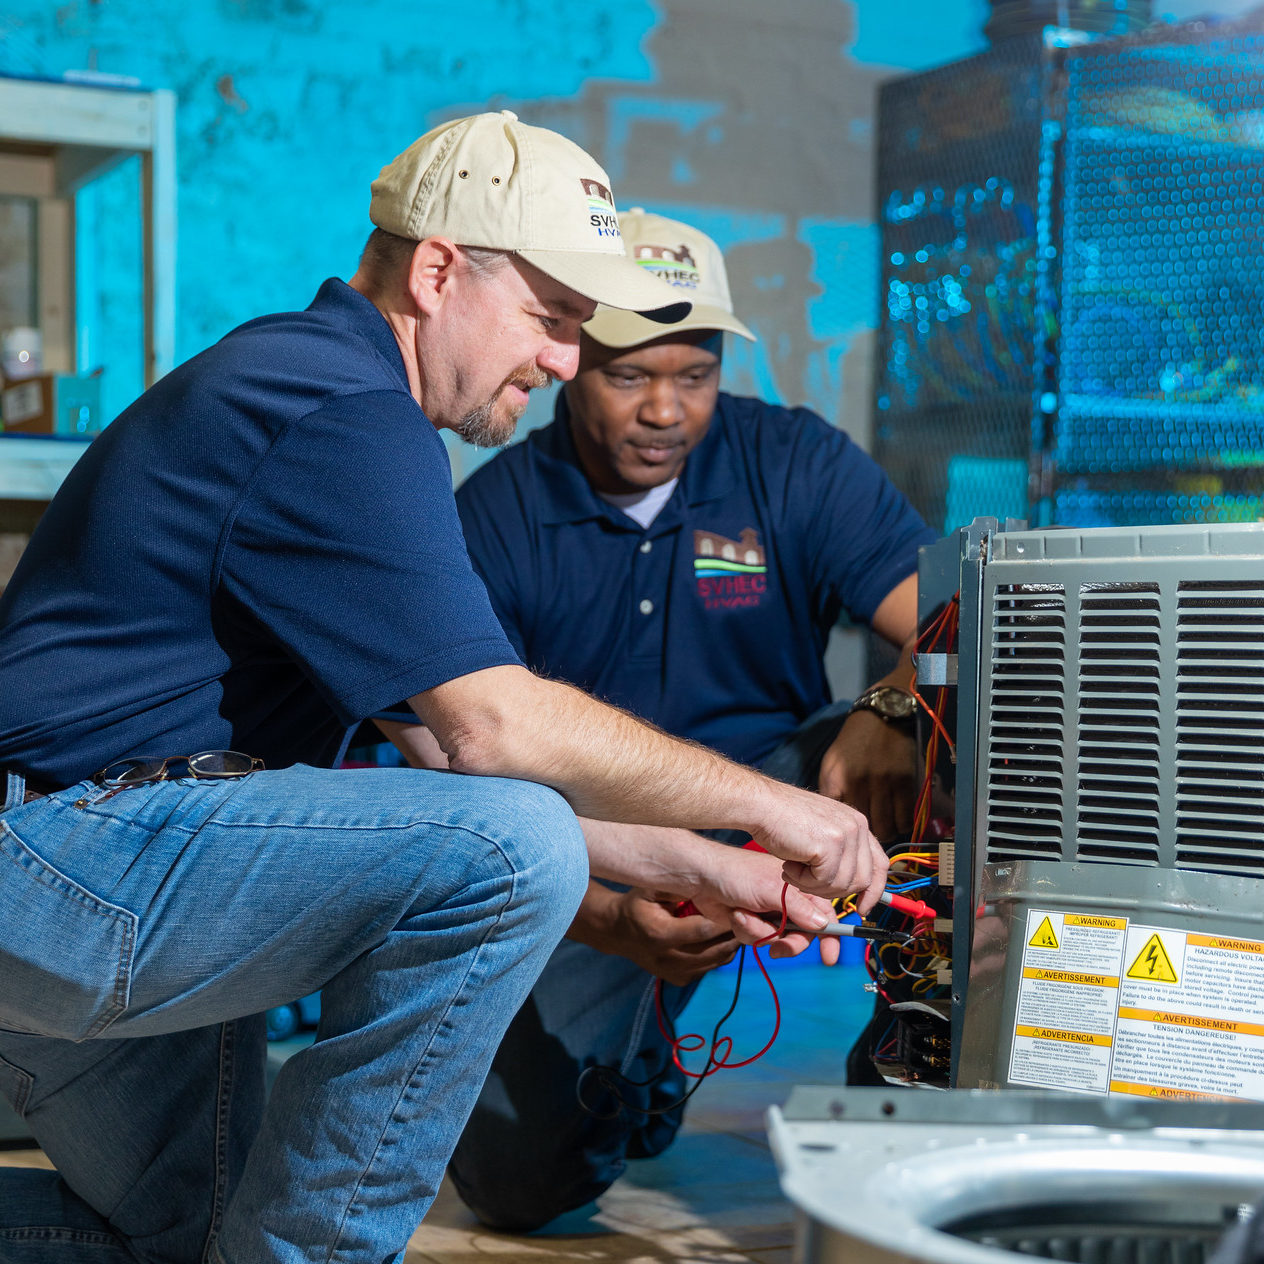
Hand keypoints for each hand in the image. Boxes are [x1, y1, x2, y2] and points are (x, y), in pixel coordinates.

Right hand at [603, 889, 740, 985]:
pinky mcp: (679, 980)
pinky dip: (720, 954)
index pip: (702, 930)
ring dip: (730, 945)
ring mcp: (674, 973)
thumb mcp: (650, 889)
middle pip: (714, 950)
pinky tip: (722, 937)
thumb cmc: (637, 905)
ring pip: (716, 962)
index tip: (738, 907)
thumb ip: (677, 887)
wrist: (618, 933)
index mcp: (660, 933)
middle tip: (748, 917)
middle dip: (734, 934)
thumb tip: (709, 886)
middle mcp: (668, 958)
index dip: (724, 920)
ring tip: (739, 926)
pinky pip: (709, 968)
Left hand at [686, 845, 843, 965]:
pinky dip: (746, 931)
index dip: (830, 936)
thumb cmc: (738, 874)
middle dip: (788, 943)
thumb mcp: (772, 890)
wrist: (702, 877)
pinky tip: (735, 915)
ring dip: (759, 932)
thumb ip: (798, 909)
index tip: (829, 957)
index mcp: (799, 888)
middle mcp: (787, 902)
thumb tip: (823, 925)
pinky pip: (757, 939)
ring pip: (777, 940)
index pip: (824, 914)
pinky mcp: (752, 923)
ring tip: (743, 915)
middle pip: (802, 935)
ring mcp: (769, 913)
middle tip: (777, 948)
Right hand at [749, 781, 887, 909]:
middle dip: (834, 892)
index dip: (873, 890)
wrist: (760, 805)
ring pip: (842, 885)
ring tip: (793, 870)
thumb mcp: (820, 834)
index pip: (880, 864)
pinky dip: (803, 882)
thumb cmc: (781, 819)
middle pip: (862, 880)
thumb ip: (840, 853)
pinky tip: (788, 866)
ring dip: (814, 886)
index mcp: (857, 823)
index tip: (862, 908)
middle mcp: (857, 826)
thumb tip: (854, 885)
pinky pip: (824, 881)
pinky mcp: (830, 844)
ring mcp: (845, 834)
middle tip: (807, 884)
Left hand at [817, 711, 915, 842]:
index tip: (845, 837)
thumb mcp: (831, 765)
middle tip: (866, 837)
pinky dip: (901, 825)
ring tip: (882, 829)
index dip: (843, 833)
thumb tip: (831, 822)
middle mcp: (860, 783)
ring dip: (885, 833)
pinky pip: (905, 819)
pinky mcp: (905, 782)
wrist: (879, 718)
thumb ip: (830, 792)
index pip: (838, 821)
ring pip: (887, 829)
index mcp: (837, 780)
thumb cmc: (852, 744)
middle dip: (865, 838)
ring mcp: (884, 783)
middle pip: (864, 829)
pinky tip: (895, 819)